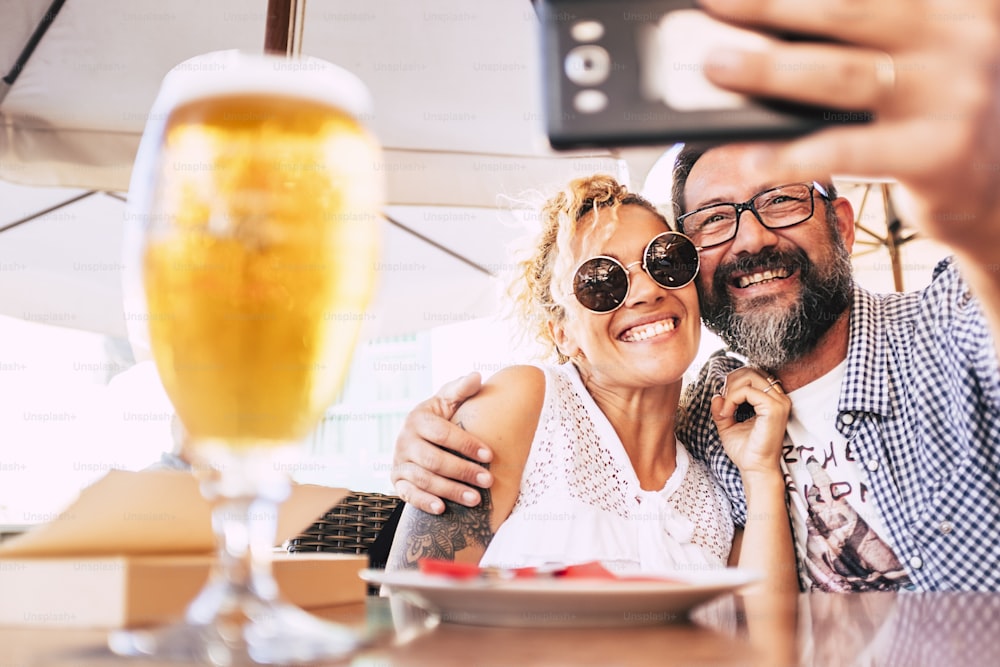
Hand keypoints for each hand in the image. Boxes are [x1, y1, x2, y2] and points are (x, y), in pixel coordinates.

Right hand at [391, 373, 492, 513]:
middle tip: (487, 481)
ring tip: (475, 499)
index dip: (466, 444)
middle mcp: (404, 440)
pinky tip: (442, 509)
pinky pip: (408, 494)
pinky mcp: (397, 481)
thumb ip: (461, 389)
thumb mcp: (449, 400)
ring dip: (450, 490)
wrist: (422, 437)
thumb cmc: (443, 418)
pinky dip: (423, 502)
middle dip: (462, 471)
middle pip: (433, 459)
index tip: (490, 455)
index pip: (442, 433)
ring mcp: (399, 462)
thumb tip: (476, 376)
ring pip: (423, 479)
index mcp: (418, 418)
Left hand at [699, 0, 999, 254]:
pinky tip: (752, 157)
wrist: (997, 190)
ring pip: (843, 74)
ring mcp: (954, 95)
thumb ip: (863, 37)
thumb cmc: (934, 114)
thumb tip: (764, 29)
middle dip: (771, 5)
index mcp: (953, 2)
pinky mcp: (939, 153)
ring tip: (717, 64)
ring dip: (770, 68)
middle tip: (716, 4)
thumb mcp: (915, 58)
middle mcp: (960, 37)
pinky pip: (849, 149)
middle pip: (848, 9)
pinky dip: (794, 154)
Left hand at [711, 368, 790, 476]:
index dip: (732, 383)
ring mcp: (779, 402)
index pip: (752, 374)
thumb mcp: (728, 425)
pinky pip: (747, 391)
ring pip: (749, 377)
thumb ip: (722, 408)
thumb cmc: (746, 450)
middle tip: (723, 404)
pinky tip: (728, 413)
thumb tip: (716, 395)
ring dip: (730, 391)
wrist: (754, 468)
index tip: (723, 403)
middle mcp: (779, 398)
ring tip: (725, 411)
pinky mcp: (774, 409)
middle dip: (730, 383)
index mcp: (772, 399)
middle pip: (750, 371)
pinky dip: (732, 398)